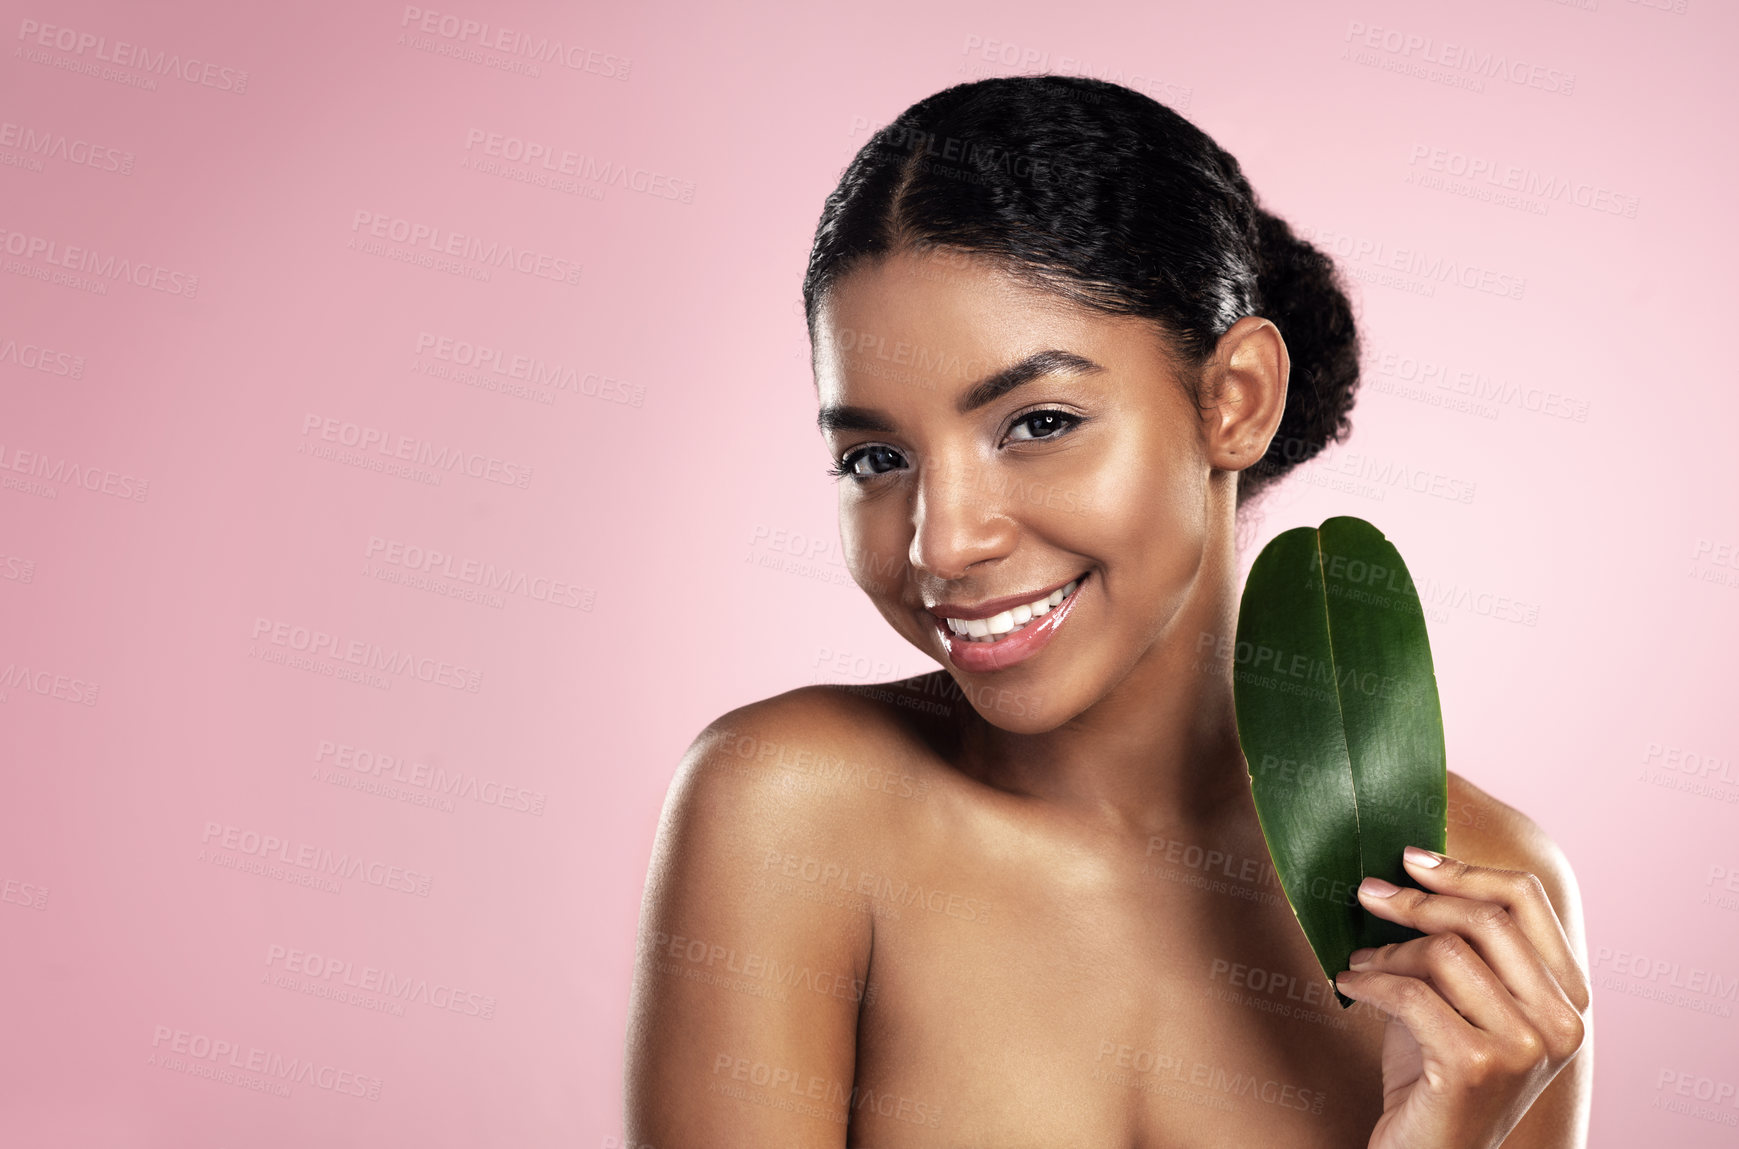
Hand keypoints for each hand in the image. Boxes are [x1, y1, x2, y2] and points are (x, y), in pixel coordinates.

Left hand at [1334, 846, 1589, 1148]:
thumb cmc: (1439, 1070)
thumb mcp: (1463, 998)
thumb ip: (1463, 942)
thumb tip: (1415, 864)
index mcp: (1570, 997)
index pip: (1527, 898)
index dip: (1464, 869)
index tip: (1410, 859)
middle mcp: (1563, 1021)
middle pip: (1485, 918)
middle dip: (1416, 900)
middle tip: (1366, 895)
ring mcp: (1526, 1046)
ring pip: (1443, 952)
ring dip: (1387, 951)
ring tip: (1361, 963)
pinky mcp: (1478, 1065)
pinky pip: (1410, 993)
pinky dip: (1369, 982)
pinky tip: (1350, 985)